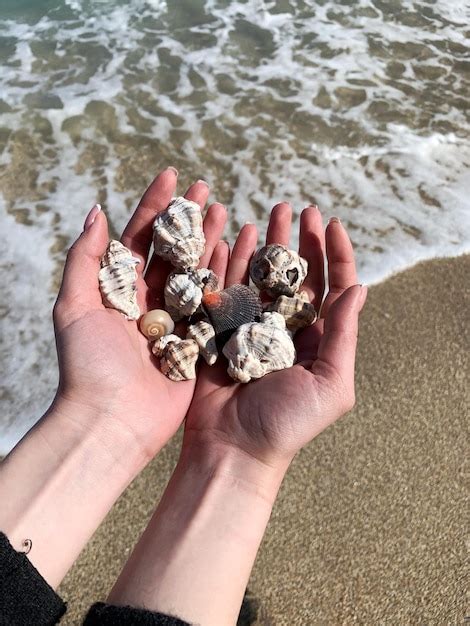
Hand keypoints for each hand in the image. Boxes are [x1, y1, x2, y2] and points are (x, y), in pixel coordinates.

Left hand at [52, 167, 226, 463]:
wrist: (113, 421)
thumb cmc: (88, 364)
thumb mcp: (74, 307)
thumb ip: (85, 259)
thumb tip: (97, 210)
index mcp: (117, 290)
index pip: (139, 238)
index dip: (155, 206)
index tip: (172, 175)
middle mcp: (147, 302)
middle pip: (171, 250)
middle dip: (187, 218)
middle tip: (206, 188)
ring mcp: (174, 321)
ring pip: (195, 273)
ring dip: (209, 241)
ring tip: (225, 212)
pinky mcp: (195, 343)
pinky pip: (212, 305)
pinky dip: (225, 278)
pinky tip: (238, 254)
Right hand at [185, 203, 366, 468]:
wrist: (232, 449)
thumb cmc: (286, 425)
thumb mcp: (330, 383)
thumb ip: (344, 335)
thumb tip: (361, 288)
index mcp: (317, 338)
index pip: (332, 286)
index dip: (335, 254)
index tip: (331, 223)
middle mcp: (286, 328)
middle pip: (295, 274)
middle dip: (297, 240)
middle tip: (295, 208)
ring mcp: (252, 326)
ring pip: (261, 275)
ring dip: (265, 243)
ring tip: (267, 213)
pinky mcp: (221, 330)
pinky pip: (227, 288)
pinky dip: (229, 261)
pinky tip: (232, 236)